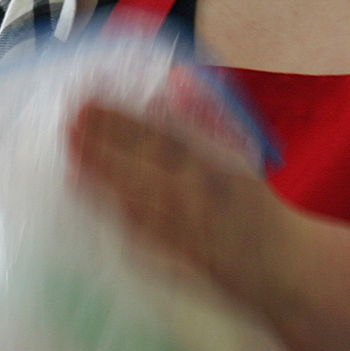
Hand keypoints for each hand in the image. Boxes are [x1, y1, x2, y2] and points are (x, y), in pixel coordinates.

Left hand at [66, 100, 303, 308]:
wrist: (283, 270)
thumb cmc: (257, 209)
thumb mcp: (240, 156)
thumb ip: (208, 118)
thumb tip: (178, 81)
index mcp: (216, 169)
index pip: (162, 139)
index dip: (123, 121)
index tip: (90, 102)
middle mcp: (199, 200)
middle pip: (141, 170)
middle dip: (102, 148)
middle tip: (66, 125)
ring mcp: (185, 235)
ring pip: (134, 204)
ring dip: (99, 181)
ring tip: (70, 157)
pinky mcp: (175, 263)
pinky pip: (138, 238)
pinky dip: (113, 218)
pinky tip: (88, 202)